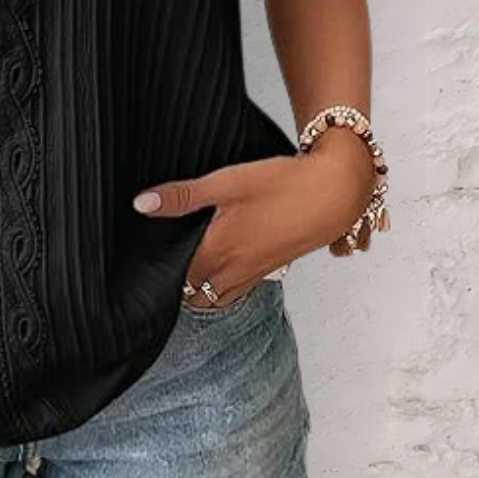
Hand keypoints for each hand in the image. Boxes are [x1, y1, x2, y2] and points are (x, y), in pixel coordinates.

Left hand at [132, 128, 377, 307]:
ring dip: (199, 286)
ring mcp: (255, 273)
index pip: (175, 277)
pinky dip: (223, 283)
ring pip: (216, 295)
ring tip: (185, 262)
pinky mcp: (270, 268)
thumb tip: (143, 204)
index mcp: (218, 251)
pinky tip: (221, 259)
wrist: (335, 193)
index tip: (145, 255)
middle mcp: (235, 270)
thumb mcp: (226, 182)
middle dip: (175, 283)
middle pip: (193, 292)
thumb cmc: (283, 185)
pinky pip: (238, 288)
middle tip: (161, 260)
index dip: (158, 268)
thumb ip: (183, 196)